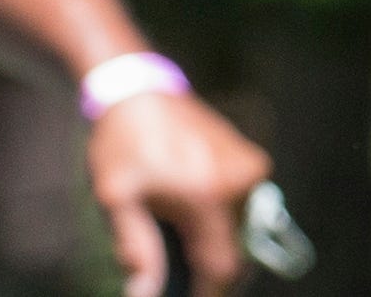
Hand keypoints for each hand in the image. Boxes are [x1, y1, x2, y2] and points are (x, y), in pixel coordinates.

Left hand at [87, 92, 271, 296]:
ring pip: (244, 230)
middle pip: (238, 251)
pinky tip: (196, 215)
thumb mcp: (118, 200)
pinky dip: (226, 220)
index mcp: (207, 195)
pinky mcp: (252, 158)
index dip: (209, 292)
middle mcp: (240, 182)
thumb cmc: (124, 147)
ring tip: (184, 241)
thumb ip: (138, 249)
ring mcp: (250, 168)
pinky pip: (246, 206)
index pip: (222, 265)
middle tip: (182, 277)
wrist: (142, 94)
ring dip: (220, 244)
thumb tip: (144, 294)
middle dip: (213, 270)